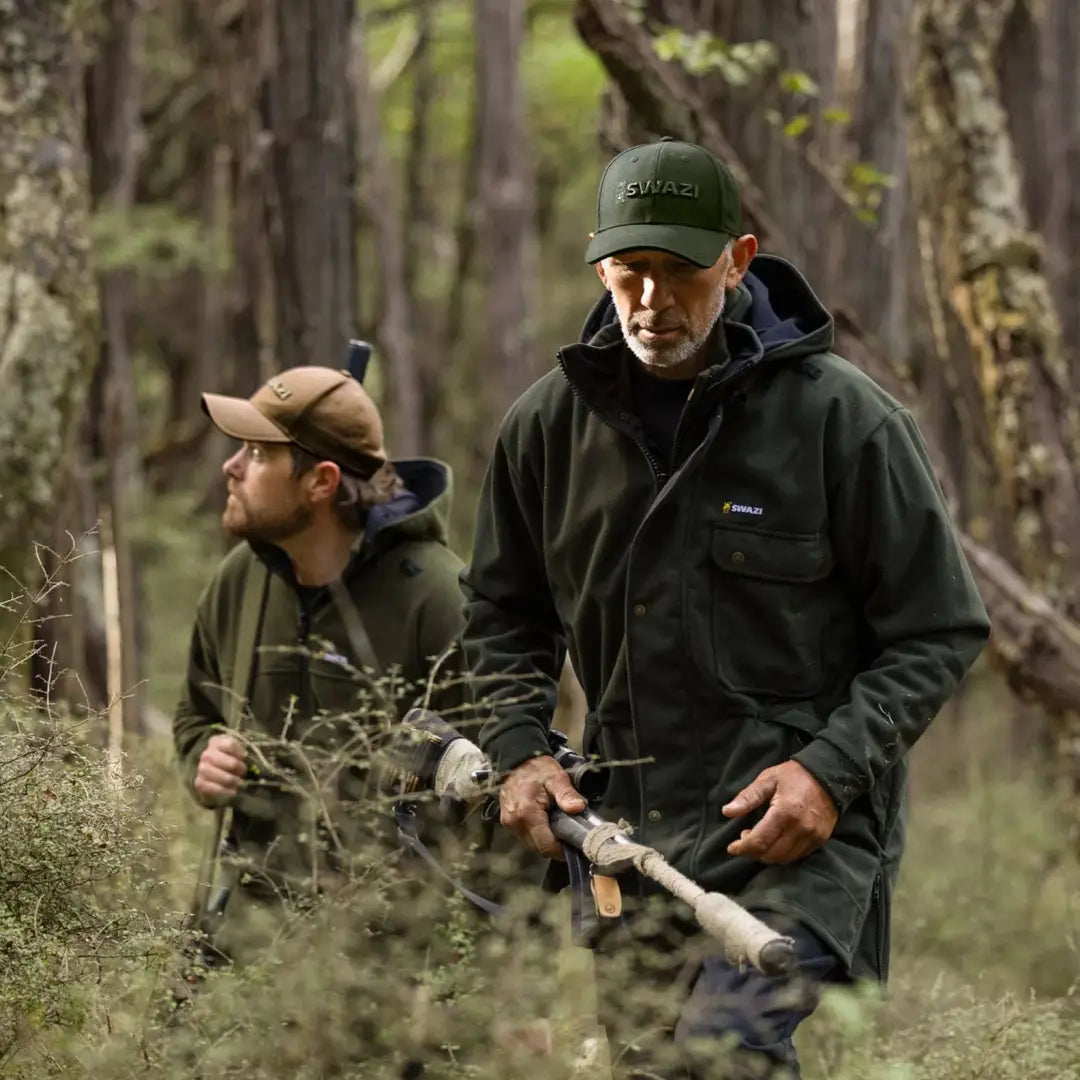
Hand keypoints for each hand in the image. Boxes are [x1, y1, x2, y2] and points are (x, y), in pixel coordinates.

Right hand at [193, 733, 245, 806]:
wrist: (214, 772)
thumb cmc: (229, 758)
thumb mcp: (235, 750)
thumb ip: (240, 750)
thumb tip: (244, 756)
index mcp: (216, 742)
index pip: (229, 744)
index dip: (239, 752)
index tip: (244, 757)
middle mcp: (206, 754)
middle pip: (224, 760)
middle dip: (236, 767)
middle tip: (243, 771)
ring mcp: (201, 768)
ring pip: (217, 774)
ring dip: (230, 779)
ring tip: (239, 782)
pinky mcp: (199, 782)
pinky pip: (211, 787)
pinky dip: (224, 790)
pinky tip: (233, 791)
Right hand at [499, 755, 586, 858]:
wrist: (515, 760)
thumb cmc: (537, 768)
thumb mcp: (556, 777)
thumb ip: (567, 793)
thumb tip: (578, 808)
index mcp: (527, 813)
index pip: (546, 846)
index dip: (562, 850)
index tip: (575, 847)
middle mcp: (515, 822)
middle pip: (539, 848)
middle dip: (555, 846)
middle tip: (569, 837)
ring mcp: (509, 823)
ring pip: (532, 844)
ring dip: (545, 841)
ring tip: (558, 829)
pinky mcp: (507, 821)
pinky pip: (525, 836)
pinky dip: (537, 834)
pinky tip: (546, 824)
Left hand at [722, 760, 837, 863]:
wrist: (829, 776)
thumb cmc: (794, 775)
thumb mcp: (768, 779)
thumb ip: (747, 797)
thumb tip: (727, 812)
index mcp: (784, 812)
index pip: (760, 841)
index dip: (742, 848)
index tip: (732, 848)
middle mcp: (800, 829)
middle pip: (771, 854)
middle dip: (753, 852)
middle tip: (745, 839)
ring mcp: (812, 836)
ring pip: (784, 859)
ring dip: (767, 855)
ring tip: (759, 840)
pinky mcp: (820, 840)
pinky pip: (797, 856)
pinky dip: (782, 854)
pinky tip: (775, 842)